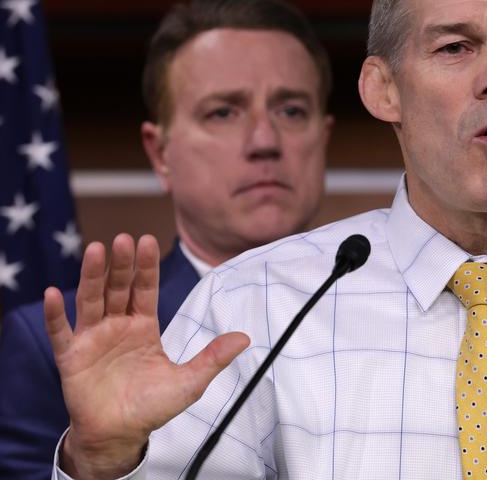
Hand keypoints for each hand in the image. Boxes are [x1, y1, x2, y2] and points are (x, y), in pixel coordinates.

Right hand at [44, 234, 248, 479]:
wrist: (121, 435)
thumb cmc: (153, 406)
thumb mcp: (189, 382)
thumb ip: (213, 358)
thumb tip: (245, 337)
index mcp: (144, 326)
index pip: (145, 289)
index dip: (146, 267)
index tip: (148, 240)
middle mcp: (117, 325)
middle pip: (118, 288)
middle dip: (122, 264)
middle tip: (124, 238)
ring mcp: (93, 338)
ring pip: (91, 300)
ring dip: (91, 275)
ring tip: (95, 249)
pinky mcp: (71, 356)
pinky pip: (60, 332)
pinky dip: (55, 314)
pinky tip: (52, 293)